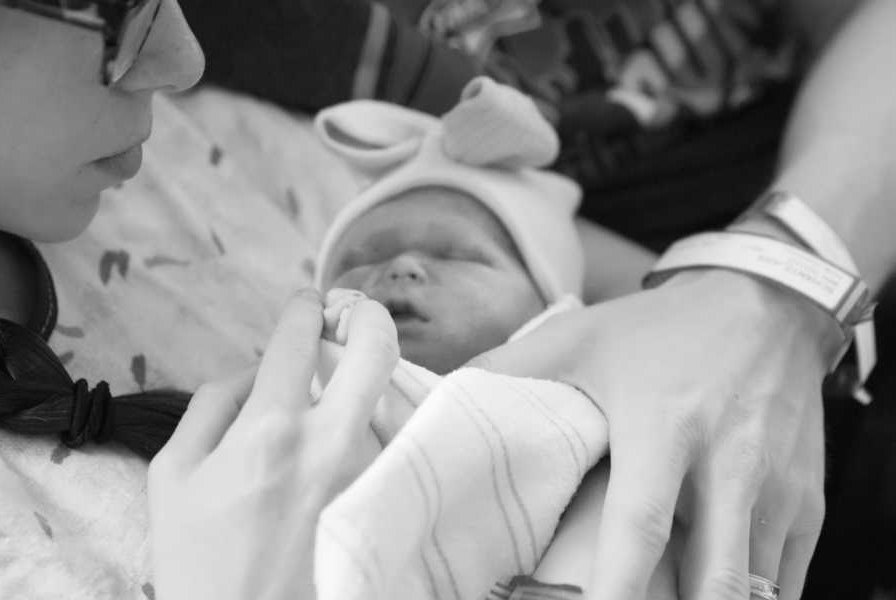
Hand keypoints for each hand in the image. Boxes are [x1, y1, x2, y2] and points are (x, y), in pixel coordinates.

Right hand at [148, 289, 398, 599]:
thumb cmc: (199, 560)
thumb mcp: (173, 475)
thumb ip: (212, 404)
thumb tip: (257, 369)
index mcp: (270, 430)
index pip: (299, 337)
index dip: (303, 306)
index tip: (307, 301)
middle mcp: (332, 444)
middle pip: (376, 349)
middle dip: (368, 315)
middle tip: (353, 313)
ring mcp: (369, 473)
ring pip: (389, 394)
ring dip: (370, 376)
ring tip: (346, 382)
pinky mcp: (385, 499)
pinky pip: (392, 437)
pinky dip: (378, 418)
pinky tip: (354, 428)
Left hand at [471, 269, 840, 599]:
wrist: (766, 306)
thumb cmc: (660, 331)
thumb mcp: (579, 337)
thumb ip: (507, 370)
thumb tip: (438, 401)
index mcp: (664, 426)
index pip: (639, 527)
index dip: (616, 591)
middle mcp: (728, 462)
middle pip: (714, 579)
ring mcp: (776, 487)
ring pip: (751, 588)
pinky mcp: (806, 503)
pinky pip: (783, 579)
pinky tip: (706, 596)